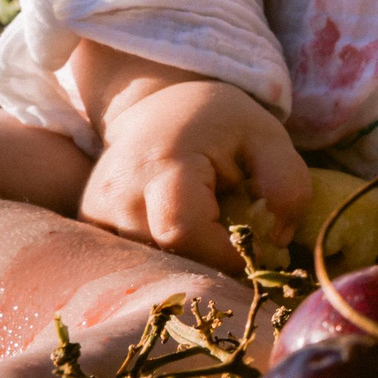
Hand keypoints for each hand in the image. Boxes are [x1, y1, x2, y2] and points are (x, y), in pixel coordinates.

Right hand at [81, 81, 311, 271]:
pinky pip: (130, 267)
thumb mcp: (268, 137)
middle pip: (164, 260)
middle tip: (234, 250)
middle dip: (208, 268)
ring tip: (207, 238)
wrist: (158, 106)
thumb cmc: (219, 124)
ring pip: (146, 271)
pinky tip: (182, 244)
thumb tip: (276, 242)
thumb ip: (287, 184)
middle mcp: (117, 194)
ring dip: (185, 268)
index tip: (254, 248)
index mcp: (163, 164)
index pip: (185, 231)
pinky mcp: (89, 230)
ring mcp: (95, 215)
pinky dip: (162, 265)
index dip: (225, 254)